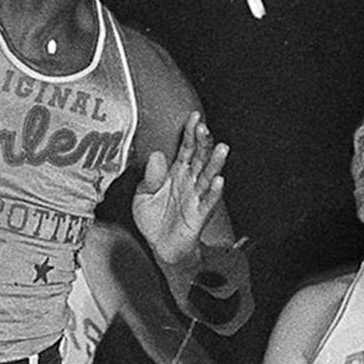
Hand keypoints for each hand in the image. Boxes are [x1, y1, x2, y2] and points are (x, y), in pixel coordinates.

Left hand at [132, 113, 228, 266]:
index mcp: (176, 172)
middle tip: (204, 127)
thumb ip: (149, 177)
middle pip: (200, 158)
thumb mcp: (143, 195)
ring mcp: (196, 197)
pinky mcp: (199, 214)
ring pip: (208, 176)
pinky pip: (208, 201)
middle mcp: (189, 181)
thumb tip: (156, 156)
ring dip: (215, 163)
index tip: (194, 116)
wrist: (160, 246)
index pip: (186, 148)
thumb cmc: (153, 217)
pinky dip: (214, 191)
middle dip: (203, 142)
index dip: (190, 132)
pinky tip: (218, 181)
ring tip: (221, 148)